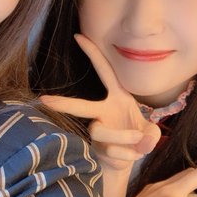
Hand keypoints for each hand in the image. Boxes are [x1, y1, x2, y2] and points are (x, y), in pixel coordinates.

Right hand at [41, 34, 160, 170]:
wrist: (131, 159)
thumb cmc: (139, 138)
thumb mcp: (151, 133)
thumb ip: (151, 135)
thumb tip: (141, 141)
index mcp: (117, 97)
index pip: (105, 72)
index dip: (93, 54)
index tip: (78, 36)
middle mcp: (103, 112)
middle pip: (82, 106)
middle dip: (64, 103)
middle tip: (45, 100)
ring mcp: (97, 131)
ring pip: (99, 131)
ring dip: (121, 136)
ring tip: (138, 143)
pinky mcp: (96, 150)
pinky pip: (110, 150)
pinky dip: (126, 154)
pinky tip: (134, 155)